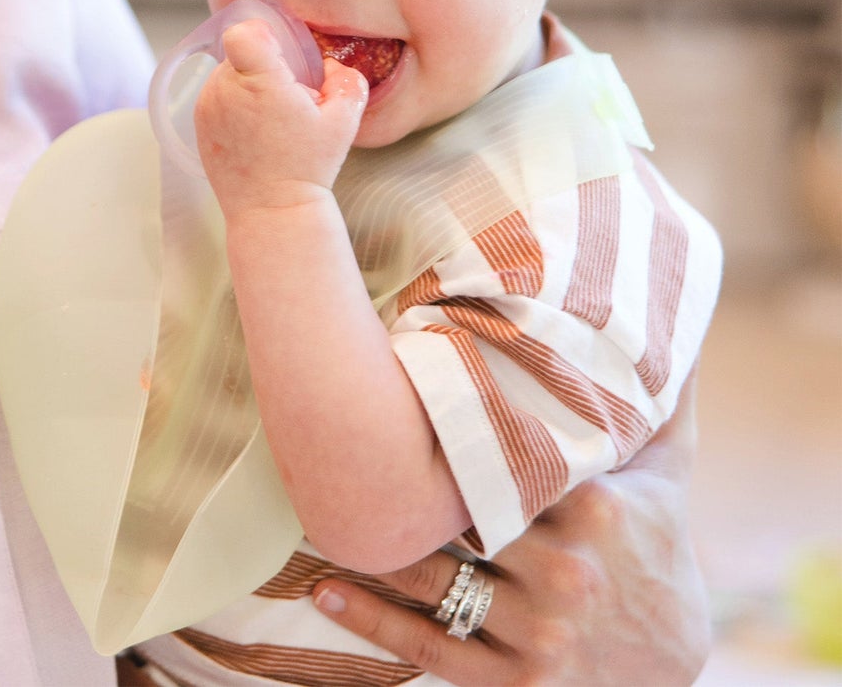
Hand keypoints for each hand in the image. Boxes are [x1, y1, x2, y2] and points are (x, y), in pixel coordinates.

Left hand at [193, 19, 366, 215]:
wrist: (271, 209)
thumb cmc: (308, 167)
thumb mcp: (343, 122)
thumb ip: (346, 81)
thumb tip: (329, 63)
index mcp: (260, 84)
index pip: (244, 33)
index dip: (263, 35)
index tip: (279, 55)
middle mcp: (226, 91)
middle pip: (242, 53)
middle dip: (264, 67)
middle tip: (285, 100)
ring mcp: (208, 106)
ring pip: (228, 72)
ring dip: (248, 85)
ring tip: (270, 119)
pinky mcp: (198, 122)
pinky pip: (217, 93)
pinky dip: (234, 102)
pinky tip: (254, 130)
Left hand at [310, 373, 708, 684]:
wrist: (671, 669)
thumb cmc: (655, 550)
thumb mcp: (666, 477)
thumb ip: (662, 404)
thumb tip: (669, 331)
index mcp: (598, 510)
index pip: (509, 457)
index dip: (448, 425)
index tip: (392, 389)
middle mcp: (568, 572)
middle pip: (459, 516)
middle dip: (399, 483)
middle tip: (330, 443)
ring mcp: (540, 633)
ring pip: (433, 578)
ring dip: (367, 546)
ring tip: (311, 507)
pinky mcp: (515, 683)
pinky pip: (428, 647)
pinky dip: (370, 620)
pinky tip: (322, 589)